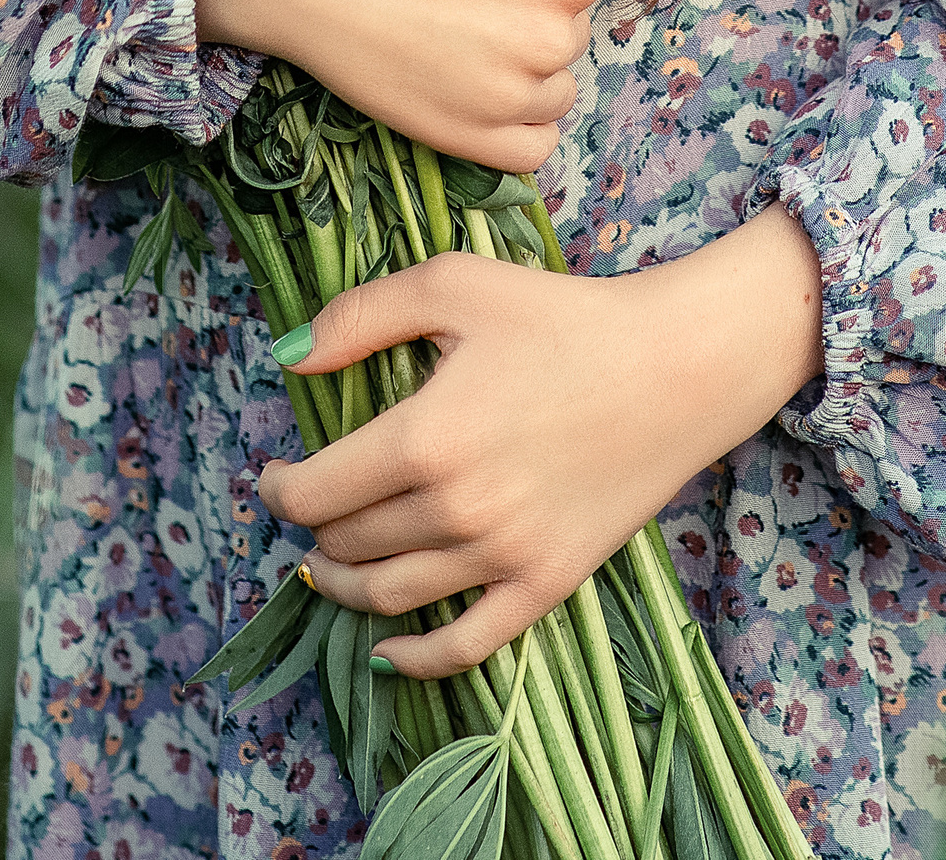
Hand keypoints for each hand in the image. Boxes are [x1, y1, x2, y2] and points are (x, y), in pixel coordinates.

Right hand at [193, 0, 638, 169]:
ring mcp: (511, 94)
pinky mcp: (471, 140)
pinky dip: (511, 124)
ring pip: (554, 88)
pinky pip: (531, 148)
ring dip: (522, 69)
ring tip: (450, 31)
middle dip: (528, 11)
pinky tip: (467, 87)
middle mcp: (553, 34)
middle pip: (569, 31)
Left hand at [258, 207, 821, 675]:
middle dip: (313, 530)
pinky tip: (387, 649)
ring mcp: (503, 557)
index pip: (315, 492)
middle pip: (347, 545)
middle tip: (309, 508)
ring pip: (390, 597)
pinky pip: (465, 646)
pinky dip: (414, 657)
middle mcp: (457, 510)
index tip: (272, 476)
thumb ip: (360, 317)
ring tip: (328, 565)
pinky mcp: (546, 584)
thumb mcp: (454, 286)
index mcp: (424, 438)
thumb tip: (287, 357)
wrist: (673, 366)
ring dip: (344, 586)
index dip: (277, 489)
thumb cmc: (561, 316)